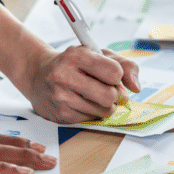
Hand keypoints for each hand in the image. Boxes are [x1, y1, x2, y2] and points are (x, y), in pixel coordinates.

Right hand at [22, 45, 140, 123]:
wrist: (37, 74)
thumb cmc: (73, 63)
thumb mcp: (98, 54)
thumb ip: (124, 65)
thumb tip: (136, 87)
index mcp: (76, 55)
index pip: (114, 72)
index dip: (118, 76)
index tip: (112, 75)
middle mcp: (64, 75)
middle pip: (110, 96)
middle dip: (115, 95)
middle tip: (109, 90)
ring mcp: (61, 96)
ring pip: (103, 111)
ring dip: (106, 106)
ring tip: (95, 96)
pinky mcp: (60, 114)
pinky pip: (91, 119)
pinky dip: (93, 113)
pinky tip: (82, 102)